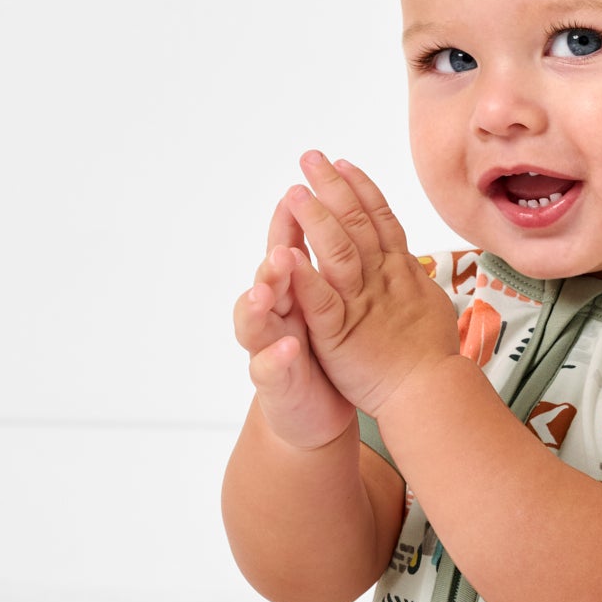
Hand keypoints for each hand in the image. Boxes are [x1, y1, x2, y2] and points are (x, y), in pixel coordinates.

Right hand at [233, 193, 356, 449]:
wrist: (312, 407)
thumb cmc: (325, 349)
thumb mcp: (330, 302)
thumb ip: (331, 263)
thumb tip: (347, 213)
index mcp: (290, 290)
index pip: (284, 248)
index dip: (286, 223)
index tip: (294, 193)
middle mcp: (273, 314)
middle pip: (266, 279)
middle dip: (272, 258)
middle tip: (280, 239)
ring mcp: (267, 347)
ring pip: (254, 322)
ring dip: (259, 303)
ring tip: (263, 290)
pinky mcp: (273, 383)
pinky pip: (268, 370)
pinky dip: (275, 358)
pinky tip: (287, 348)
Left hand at [283, 152, 459, 418]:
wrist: (429, 392)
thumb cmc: (430, 355)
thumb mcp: (428, 304)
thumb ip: (412, 279)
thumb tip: (410, 261)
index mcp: (400, 271)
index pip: (380, 219)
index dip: (361, 189)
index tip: (343, 163)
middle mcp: (381, 279)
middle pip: (357, 224)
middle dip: (333, 188)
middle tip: (311, 158)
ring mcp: (360, 304)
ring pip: (337, 253)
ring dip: (316, 219)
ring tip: (296, 191)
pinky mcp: (340, 333)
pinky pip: (320, 301)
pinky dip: (304, 276)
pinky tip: (286, 253)